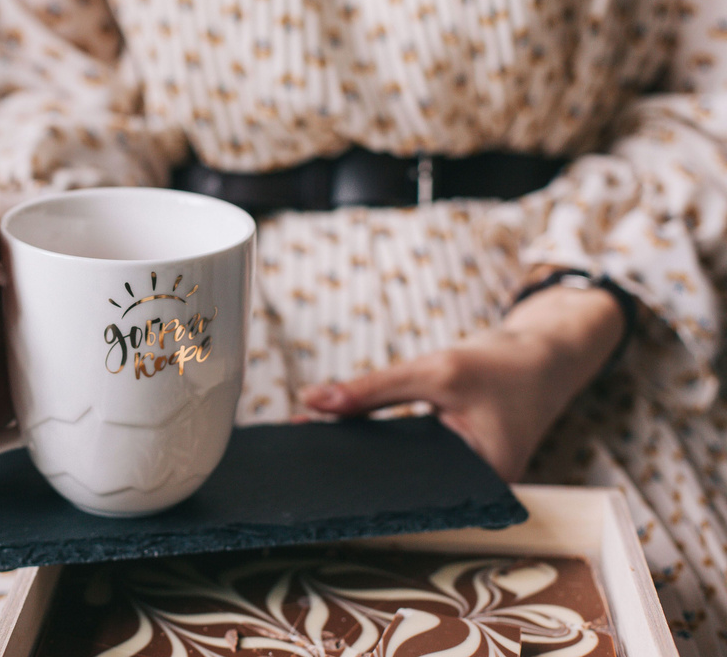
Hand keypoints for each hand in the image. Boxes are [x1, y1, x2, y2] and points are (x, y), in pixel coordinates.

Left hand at [300, 282, 626, 480]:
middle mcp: (473, 491)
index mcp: (483, 484)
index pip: (408, 493)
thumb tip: (311, 401)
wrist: (544, 354)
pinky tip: (337, 434)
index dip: (360, 484)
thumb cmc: (502, 364)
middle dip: (354, 471)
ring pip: (399, 472)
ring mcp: (462, 478)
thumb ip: (372, 389)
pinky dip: (376, 444)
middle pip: (401, 486)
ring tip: (310, 447)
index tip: (315, 477)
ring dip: (359, 457)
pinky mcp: (450, 461)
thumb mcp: (434, 370)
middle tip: (301, 463)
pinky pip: (405, 457)